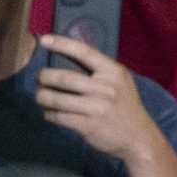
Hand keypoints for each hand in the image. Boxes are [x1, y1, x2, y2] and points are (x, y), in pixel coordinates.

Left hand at [37, 33, 164, 164]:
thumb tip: (69, 59)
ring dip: (42, 96)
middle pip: (66, 78)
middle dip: (45, 76)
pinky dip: (49, 114)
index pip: (86, 52)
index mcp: (114, 72)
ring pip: (58, 99)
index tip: (45, 40)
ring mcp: (97, 108)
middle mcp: (106, 88)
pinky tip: (48, 112)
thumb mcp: (121, 82)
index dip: (63, 44)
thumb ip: (101, 71)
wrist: (137, 137)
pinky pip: (60, 117)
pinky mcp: (88, 126)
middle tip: (38, 77)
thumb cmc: (125, 105)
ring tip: (39, 94)